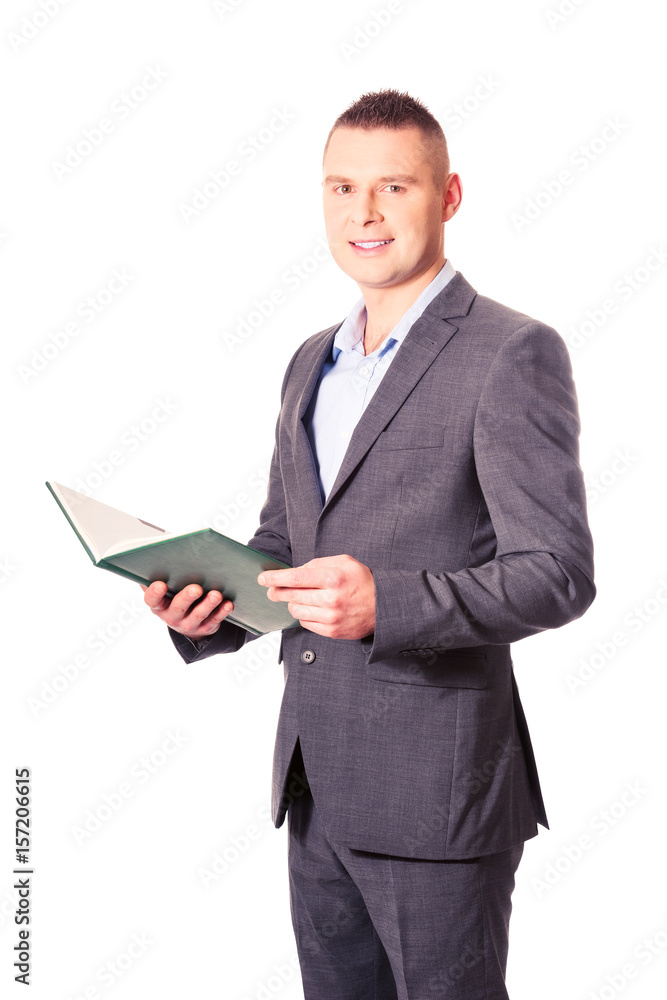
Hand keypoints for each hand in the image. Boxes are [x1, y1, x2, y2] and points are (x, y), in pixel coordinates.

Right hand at [142, 581, 233, 638]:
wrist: (187, 622)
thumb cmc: (174, 598)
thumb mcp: (164, 592)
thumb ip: (158, 576)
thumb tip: (154, 557)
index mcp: (159, 605)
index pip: (152, 600)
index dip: (155, 593)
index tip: (161, 584)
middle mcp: (172, 616)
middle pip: (178, 607)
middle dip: (187, 597)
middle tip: (196, 588)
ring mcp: (189, 624)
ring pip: (199, 615)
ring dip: (208, 604)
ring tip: (216, 594)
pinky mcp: (205, 627)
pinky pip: (215, 619)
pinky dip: (222, 612)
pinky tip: (228, 604)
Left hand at [257, 554, 374, 639]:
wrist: (383, 606)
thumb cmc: (362, 581)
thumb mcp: (344, 562)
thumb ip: (318, 564)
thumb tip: (296, 571)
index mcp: (333, 578)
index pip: (295, 578)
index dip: (275, 578)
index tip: (263, 578)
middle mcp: (331, 599)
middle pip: (291, 595)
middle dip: (277, 591)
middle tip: (271, 590)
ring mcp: (330, 617)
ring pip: (296, 610)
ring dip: (292, 603)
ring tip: (297, 598)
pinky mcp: (331, 631)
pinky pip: (305, 623)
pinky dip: (303, 615)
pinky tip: (310, 608)